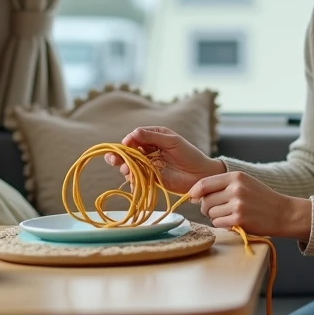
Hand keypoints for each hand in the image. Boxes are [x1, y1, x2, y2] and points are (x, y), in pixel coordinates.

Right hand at [106, 127, 223, 195]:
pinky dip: (132, 180)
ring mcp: (148, 165)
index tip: (126, 144)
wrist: (200, 175)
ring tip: (126, 170)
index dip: (128, 141)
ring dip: (125, 168)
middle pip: (128, 152)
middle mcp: (149, 150)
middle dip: (118, 155)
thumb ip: (153, 137)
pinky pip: (137, 178)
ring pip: (130, 165)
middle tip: (113, 159)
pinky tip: (134, 180)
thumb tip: (132, 133)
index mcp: (154, 137)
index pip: (135, 137)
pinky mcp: (150, 178)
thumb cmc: (189, 154)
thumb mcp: (172, 141)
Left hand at [188, 171, 311, 241]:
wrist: (283, 213)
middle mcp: (236, 188)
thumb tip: (193, 195)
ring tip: (231, 215)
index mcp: (236, 176)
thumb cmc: (261, 199)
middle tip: (219, 210)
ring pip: (210, 213)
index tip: (193, 198)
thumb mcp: (245, 183)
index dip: (194, 192)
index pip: (204, 183)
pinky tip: (234, 222)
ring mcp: (238, 204)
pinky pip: (218, 223)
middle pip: (205, 201)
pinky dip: (223, 224)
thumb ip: (221, 185)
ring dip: (216, 217)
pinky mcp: (239, 219)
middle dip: (207, 208)